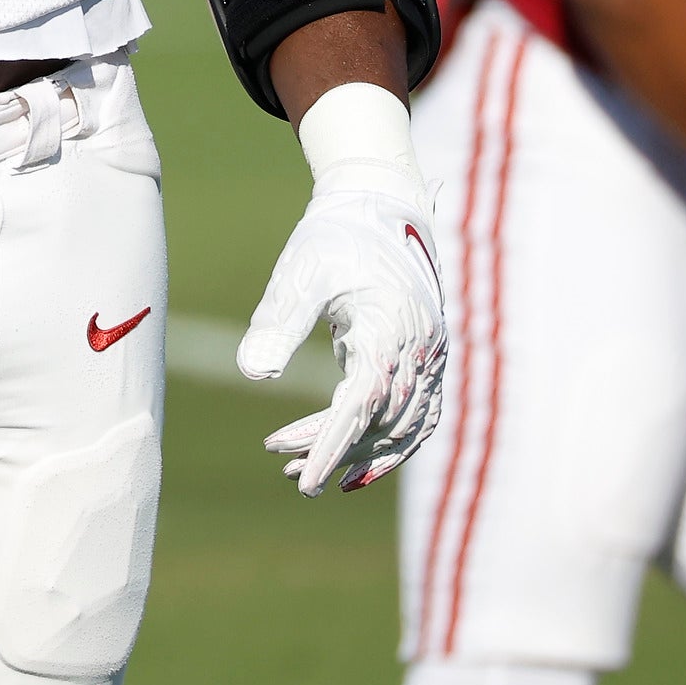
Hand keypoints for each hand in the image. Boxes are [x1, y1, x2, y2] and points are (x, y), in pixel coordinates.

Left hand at [242, 86, 444, 494]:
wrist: (379, 205)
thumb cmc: (335, 236)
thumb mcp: (300, 272)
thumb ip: (278, 321)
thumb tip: (253, 374)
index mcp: (390, 330)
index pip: (361, 406)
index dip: (331, 445)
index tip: (303, 479)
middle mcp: (420, 350)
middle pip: (378, 421)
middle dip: (332, 448)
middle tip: (282, 464)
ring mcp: (431, 358)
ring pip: (400, 427)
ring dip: (357, 453)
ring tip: (301, 471)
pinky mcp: (428, 359)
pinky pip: (417, 418)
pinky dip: (390, 447)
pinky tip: (352, 467)